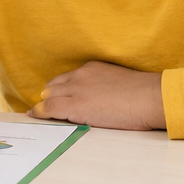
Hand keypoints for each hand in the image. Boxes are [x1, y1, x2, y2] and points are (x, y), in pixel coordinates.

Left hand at [29, 61, 165, 130]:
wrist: (149, 97)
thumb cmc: (143, 93)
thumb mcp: (119, 81)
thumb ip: (105, 85)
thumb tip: (103, 98)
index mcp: (92, 68)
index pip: (67, 78)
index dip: (60, 89)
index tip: (58, 96)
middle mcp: (80, 76)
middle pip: (55, 86)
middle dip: (51, 96)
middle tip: (47, 107)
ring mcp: (76, 90)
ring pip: (50, 97)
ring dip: (45, 105)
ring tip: (38, 113)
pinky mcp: (74, 106)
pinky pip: (49, 109)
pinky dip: (39, 112)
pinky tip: (34, 115)